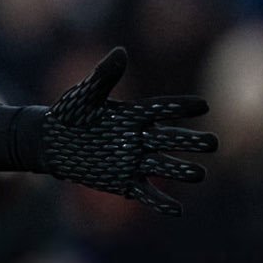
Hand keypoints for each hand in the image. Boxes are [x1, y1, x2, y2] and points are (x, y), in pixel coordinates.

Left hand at [38, 48, 215, 215]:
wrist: (51, 142)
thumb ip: (104, 76)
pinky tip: (177, 211)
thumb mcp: (84, 95)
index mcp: (135, 114)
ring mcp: (135, 161)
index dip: (181, 107)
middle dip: (192, 142)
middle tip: (212, 143)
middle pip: (172, 139)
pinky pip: (147, 193)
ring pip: (165, 166)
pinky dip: (160, 202)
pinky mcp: (125, 181)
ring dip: (182, 171)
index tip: (202, 106)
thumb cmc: (70, 113)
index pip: (163, 109)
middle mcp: (141, 138)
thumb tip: (121, 51)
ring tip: (198, 174)